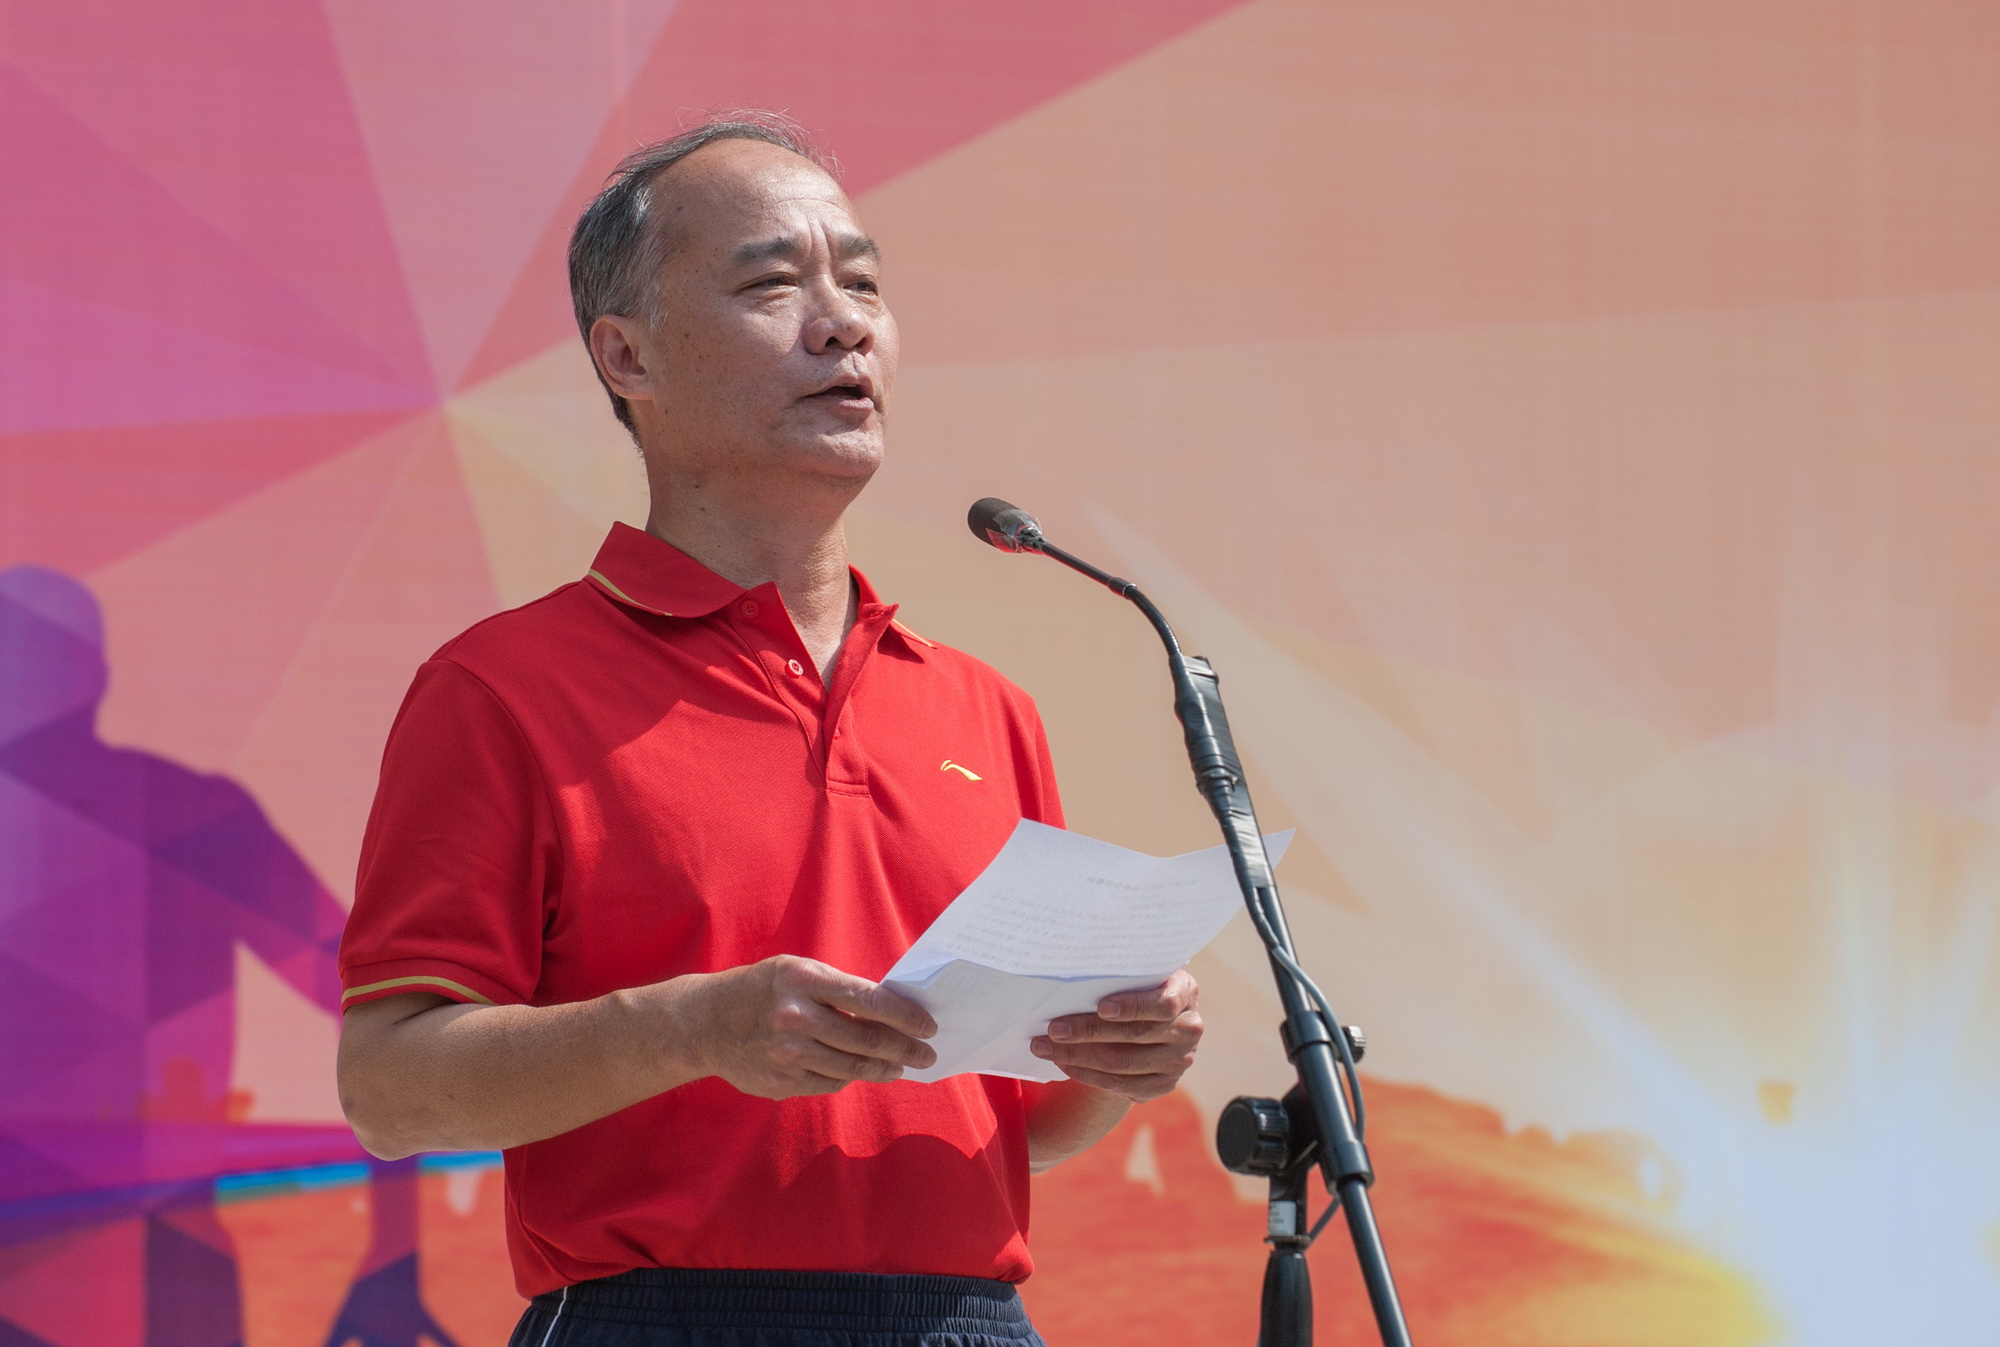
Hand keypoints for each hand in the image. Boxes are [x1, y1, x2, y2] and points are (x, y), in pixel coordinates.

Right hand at [665, 955, 936, 1098]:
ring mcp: (787, 1054)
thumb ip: (839, 990)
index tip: (928, 1026)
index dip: (905, 1016)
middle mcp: (796, 1018)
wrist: (703, 1022)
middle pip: (867, 1039)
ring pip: (852, 1067)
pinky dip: (849, 1076)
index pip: (870, 1000)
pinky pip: (829, 1083)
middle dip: (905, 1049)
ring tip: (900, 1067)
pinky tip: (860, 1071)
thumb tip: (891, 1012)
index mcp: (804, 981)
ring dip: (884, 1068)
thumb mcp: (796, 972)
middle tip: (927, 1055)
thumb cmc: (761, 989)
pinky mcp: (781, 1083)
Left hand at [1030, 968, 1201, 1102]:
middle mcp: (1189, 1029)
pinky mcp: (1163, 1084)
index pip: (1162, 1004)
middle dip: (1088, 1031)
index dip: (1132, 1007)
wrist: (1152, 1020)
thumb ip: (1120, 976)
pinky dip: (1088, 1074)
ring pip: (1122, 1063)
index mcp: (1185, 992)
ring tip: (1046, 1047)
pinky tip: (1064, 1063)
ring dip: (1078, 1056)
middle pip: (1135, 1035)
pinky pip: (1120, 1084)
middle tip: (1053, 1029)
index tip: (1101, 1007)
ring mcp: (1179, 1061)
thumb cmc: (1136, 987)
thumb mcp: (1138, 975)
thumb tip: (1069, 980)